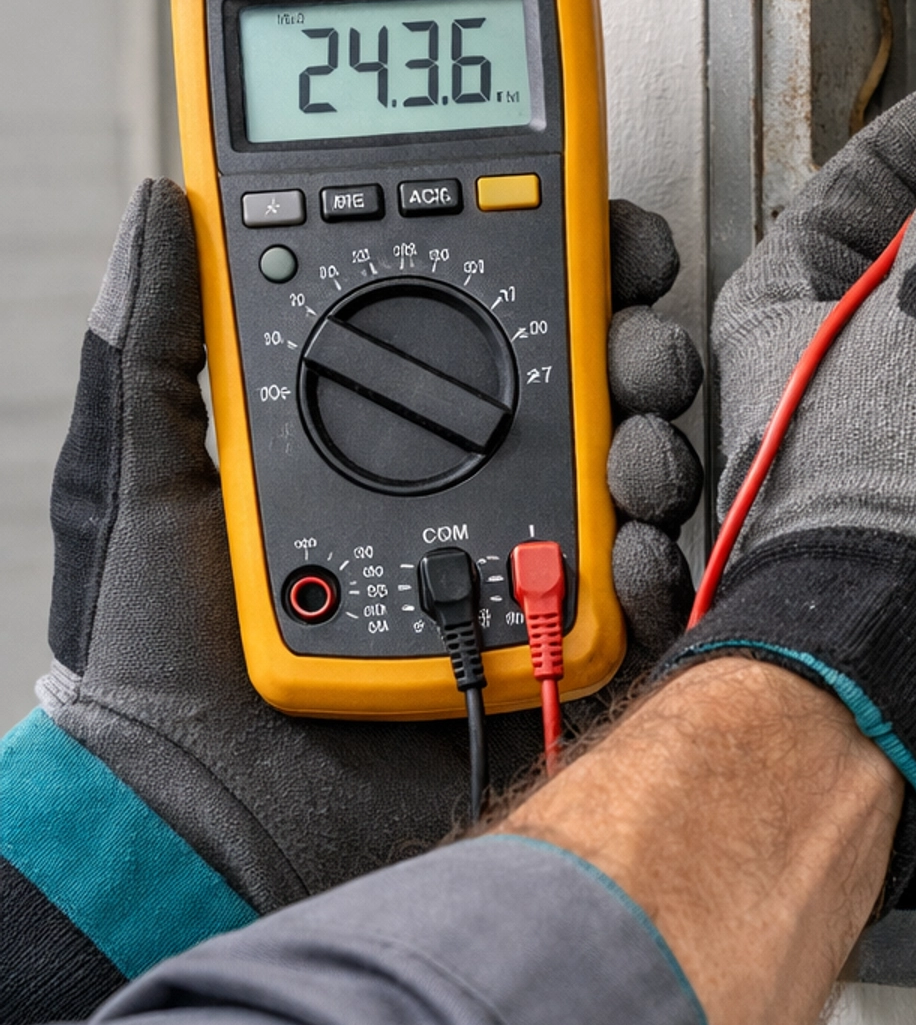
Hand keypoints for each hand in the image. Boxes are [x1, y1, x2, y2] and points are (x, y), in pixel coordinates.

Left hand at [35, 182, 700, 933]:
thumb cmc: (158, 661)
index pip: (502, 312)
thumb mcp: (148, 478)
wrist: (192, 815)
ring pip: (635, 475)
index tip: (611, 233)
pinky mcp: (551, 656)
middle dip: (641, 345)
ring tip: (633, 456)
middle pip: (597, 383)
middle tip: (638, 347)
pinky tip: (633, 549)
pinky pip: (640, 601)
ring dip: (658, 443)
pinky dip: (658, 566)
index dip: (573, 259)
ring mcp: (520, 566)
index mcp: (394, 428)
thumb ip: (160, 342)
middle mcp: (474, 485)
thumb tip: (168, 209)